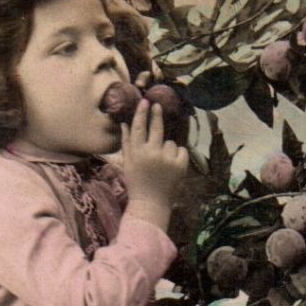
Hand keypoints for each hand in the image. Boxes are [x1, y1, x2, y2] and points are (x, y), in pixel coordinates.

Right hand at [119, 100, 186, 230]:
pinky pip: (181, 150)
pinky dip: (178, 156)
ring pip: (170, 142)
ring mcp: (167, 159)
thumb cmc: (136, 182)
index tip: (145, 101)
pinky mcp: (180, 164)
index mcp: (137, 152)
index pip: (139, 127)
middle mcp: (152, 153)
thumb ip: (126, 142)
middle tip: (157, 106)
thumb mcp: (127, 163)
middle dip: (156, 115)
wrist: (151, 203)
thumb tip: (125, 123)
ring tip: (161, 163)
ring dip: (167, 148)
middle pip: (156, 127)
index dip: (142, 112)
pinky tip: (171, 167)